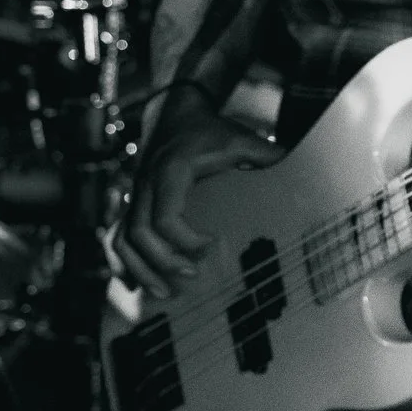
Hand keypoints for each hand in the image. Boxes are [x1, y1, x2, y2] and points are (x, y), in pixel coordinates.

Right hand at [114, 97, 284, 297]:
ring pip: (121, 239)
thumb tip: (295, 166)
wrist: (175, 115)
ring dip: (139, 270)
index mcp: (170, 172)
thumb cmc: (209, 131)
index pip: (165, 216)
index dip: (185, 239)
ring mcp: (135, 197)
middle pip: (139, 233)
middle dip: (162, 262)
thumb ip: (264, 153)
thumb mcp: (238, 136)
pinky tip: (137, 286)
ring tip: (165, 295)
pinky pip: (116, 238)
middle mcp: (145, 186)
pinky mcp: (132, 205)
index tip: (212, 246)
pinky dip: (123, 264)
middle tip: (192, 277)